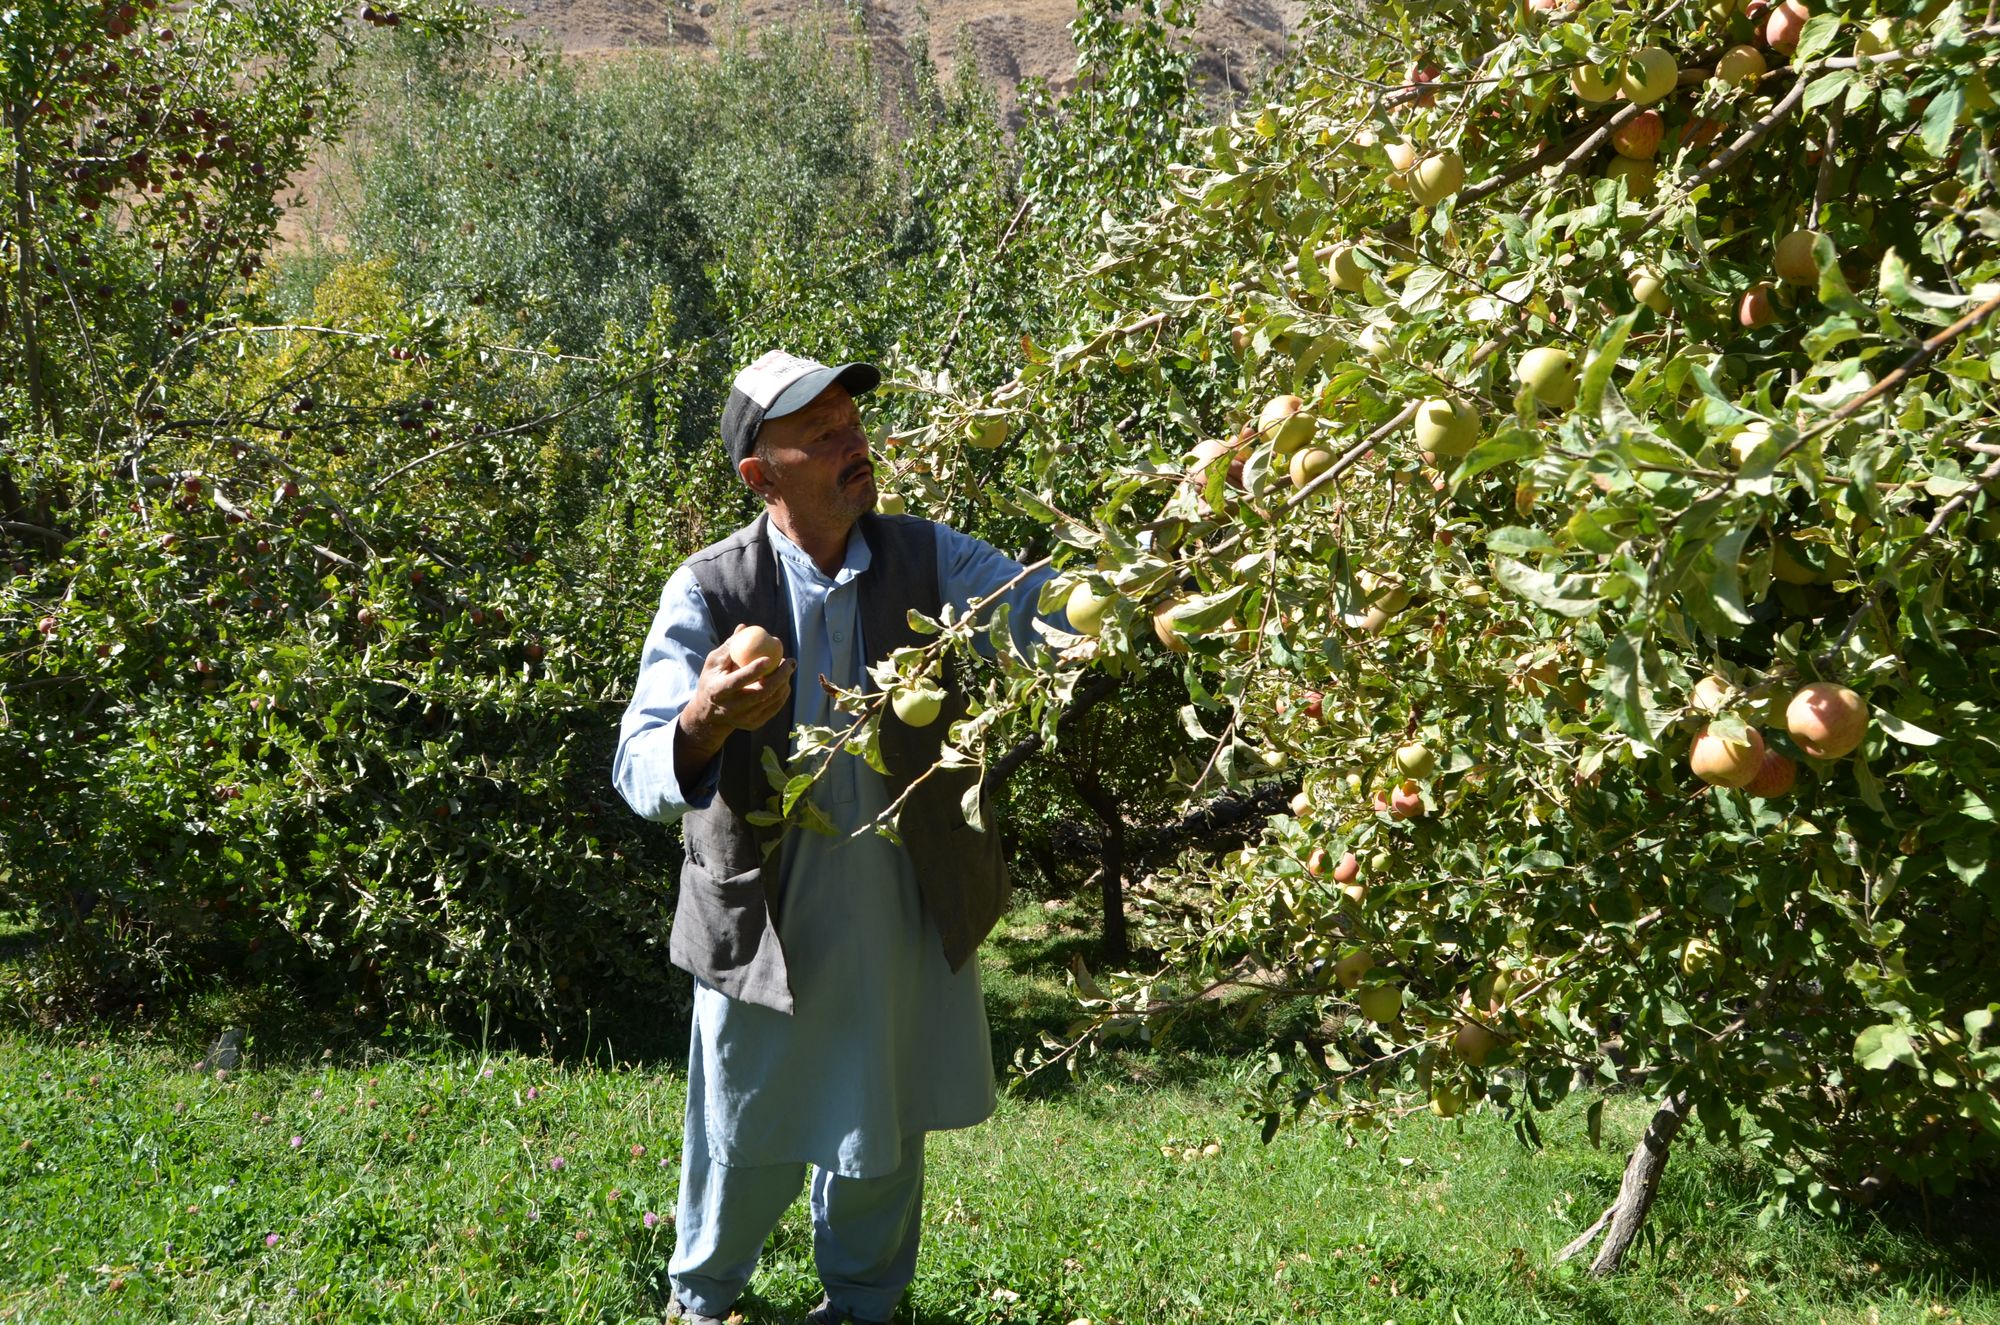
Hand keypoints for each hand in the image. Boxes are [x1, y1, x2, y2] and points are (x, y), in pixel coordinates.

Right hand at [677, 626, 794, 764]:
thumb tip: (745, 627)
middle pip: (761, 693)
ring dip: (784, 682)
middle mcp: (731, 708)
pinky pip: (774, 707)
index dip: (753, 670)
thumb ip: (730, 646)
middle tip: (790, 661)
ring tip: (787, 666)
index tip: (769, 657)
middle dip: (780, 676)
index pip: (738, 681)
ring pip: (771, 700)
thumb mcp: (713, 662)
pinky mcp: (754, 724)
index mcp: (718, 691)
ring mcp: (744, 718)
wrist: (709, 714)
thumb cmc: (712, 680)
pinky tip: (785, 680)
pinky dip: (782, 693)